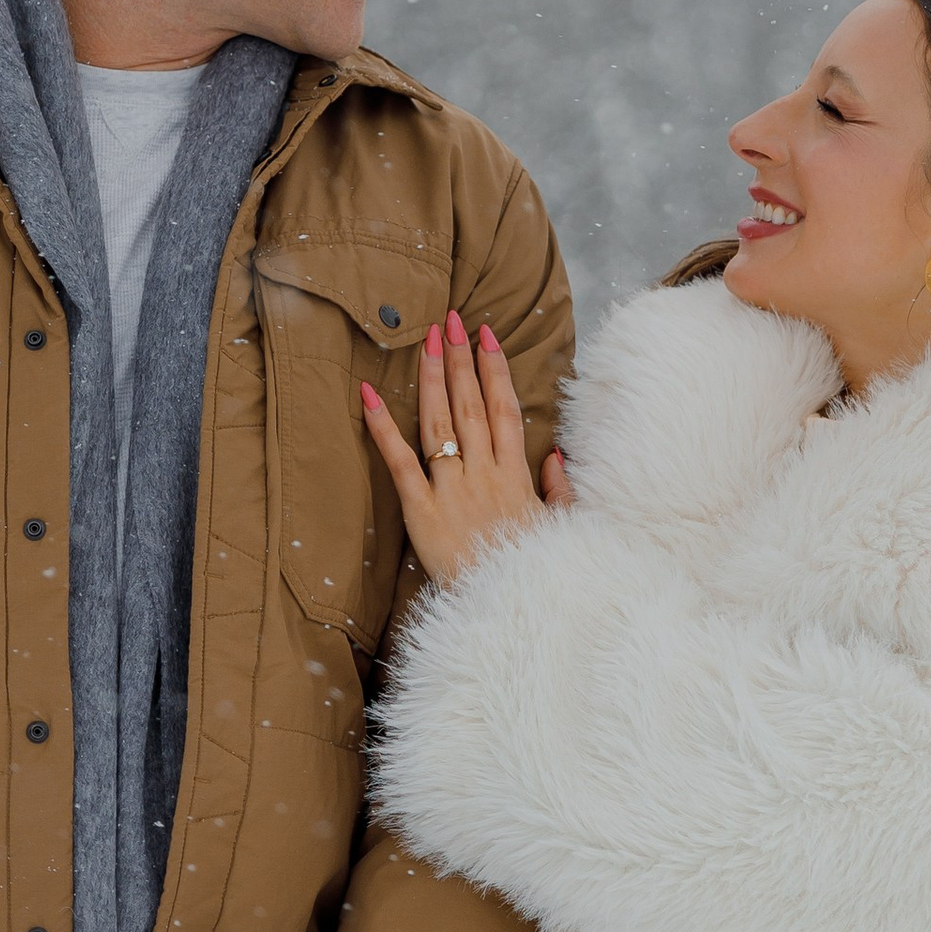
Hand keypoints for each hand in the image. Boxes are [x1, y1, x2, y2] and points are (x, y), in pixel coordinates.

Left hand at [361, 310, 570, 589]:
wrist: (511, 612)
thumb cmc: (534, 573)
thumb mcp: (561, 530)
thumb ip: (559, 490)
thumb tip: (555, 453)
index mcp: (517, 476)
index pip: (506, 409)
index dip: (495, 369)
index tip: (486, 336)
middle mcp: (484, 474)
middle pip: (472, 404)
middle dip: (460, 359)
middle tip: (451, 319)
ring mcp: (452, 490)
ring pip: (440, 422)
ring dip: (431, 376)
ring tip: (426, 338)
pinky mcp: (421, 512)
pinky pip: (400, 463)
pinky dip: (383, 428)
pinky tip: (368, 394)